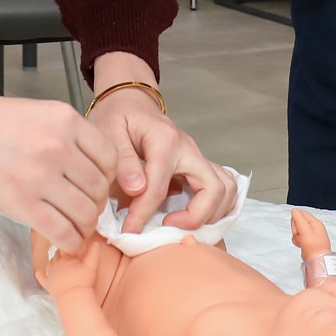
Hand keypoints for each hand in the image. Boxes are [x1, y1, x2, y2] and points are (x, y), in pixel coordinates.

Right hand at [0, 66, 118, 251]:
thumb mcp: (40, 115)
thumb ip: (67, 138)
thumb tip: (88, 173)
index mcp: (67, 121)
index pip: (110, 158)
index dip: (108, 178)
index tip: (97, 188)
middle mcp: (60, 147)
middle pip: (99, 188)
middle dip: (96, 205)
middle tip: (85, 212)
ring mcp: (42, 176)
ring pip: (85, 212)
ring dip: (85, 226)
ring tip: (76, 229)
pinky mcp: (23, 202)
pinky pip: (62, 231)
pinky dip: (71, 242)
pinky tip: (67, 243)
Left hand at [32, 232, 101, 296]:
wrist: (73, 295)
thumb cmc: (82, 280)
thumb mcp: (91, 265)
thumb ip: (93, 253)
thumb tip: (95, 243)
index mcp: (66, 258)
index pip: (65, 248)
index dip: (67, 244)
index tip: (70, 241)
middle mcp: (56, 264)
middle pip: (57, 254)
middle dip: (60, 251)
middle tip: (64, 249)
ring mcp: (51, 274)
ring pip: (50, 263)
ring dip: (52, 260)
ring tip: (55, 258)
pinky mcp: (48, 284)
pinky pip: (42, 278)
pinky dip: (40, 275)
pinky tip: (38, 272)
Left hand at [88, 77, 234, 231]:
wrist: (131, 103)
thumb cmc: (117, 117)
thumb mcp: (108, 132)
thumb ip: (122, 161)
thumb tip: (136, 190)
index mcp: (165, 141)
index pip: (159, 188)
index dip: (143, 215)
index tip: (129, 232)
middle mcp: (190, 149)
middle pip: (214, 189)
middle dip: (195, 217)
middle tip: (167, 228)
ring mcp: (199, 157)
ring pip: (227, 189)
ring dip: (212, 214)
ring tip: (182, 225)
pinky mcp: (200, 166)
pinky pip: (223, 187)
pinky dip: (217, 207)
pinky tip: (196, 218)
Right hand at [289, 207, 335, 287]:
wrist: (317, 261)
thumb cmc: (314, 247)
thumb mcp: (305, 230)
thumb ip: (299, 219)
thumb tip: (294, 210)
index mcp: (315, 223)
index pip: (302, 213)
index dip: (296, 219)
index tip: (296, 227)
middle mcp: (314, 228)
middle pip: (298, 222)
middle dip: (296, 229)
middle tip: (300, 236)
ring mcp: (311, 235)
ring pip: (297, 230)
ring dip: (296, 236)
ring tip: (301, 242)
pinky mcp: (308, 241)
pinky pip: (298, 238)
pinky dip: (297, 241)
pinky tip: (301, 245)